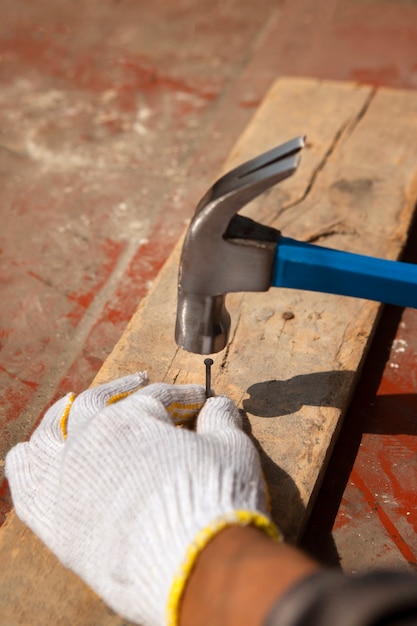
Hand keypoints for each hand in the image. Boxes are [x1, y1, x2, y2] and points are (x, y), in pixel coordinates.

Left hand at [6, 374, 278, 625]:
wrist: (193, 569)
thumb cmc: (214, 502)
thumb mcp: (232, 450)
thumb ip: (221, 420)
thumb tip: (219, 406)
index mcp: (130, 420)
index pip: (155, 398)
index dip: (181, 395)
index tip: (198, 400)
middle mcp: (89, 442)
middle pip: (97, 402)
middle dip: (123, 387)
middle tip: (141, 381)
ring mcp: (66, 480)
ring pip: (49, 434)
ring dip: (61, 415)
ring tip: (70, 405)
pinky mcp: (54, 522)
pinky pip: (25, 484)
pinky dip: (26, 463)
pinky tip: (32, 453)